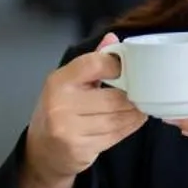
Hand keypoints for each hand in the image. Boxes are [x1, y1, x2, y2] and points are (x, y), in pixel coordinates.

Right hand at [22, 33, 146, 186]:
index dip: (117, 65)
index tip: (129, 69)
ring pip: (118, 117)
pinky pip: (117, 134)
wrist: (43, 149)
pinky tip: (134, 119)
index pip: (93, 64)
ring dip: (135, 112)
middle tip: (144, 91)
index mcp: (58, 81)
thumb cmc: (60, 110)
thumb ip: (92, 62)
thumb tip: (113, 38)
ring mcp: (69, 129)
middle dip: (132, 95)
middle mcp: (60, 104)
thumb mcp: (69, 83)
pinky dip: (131, 126)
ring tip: (141, 105)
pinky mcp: (80, 148)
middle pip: (113, 97)